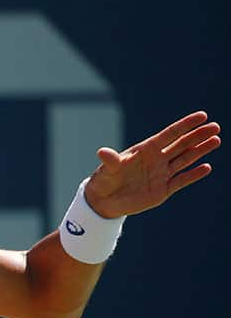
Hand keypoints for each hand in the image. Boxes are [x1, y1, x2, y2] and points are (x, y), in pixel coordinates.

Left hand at [84, 111, 220, 218]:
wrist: (104, 201)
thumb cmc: (104, 180)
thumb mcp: (107, 170)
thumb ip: (110, 161)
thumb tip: (102, 152)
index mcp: (146, 150)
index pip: (169, 134)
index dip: (185, 125)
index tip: (203, 116)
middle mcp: (157, 159)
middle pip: (182, 145)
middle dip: (198, 136)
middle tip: (215, 127)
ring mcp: (161, 174)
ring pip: (185, 159)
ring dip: (200, 151)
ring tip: (215, 140)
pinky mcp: (163, 190)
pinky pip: (181, 180)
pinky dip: (193, 175)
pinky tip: (206, 167)